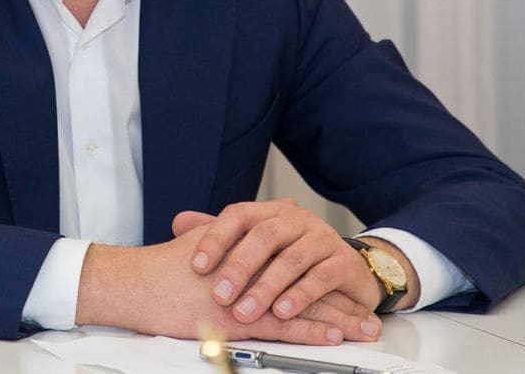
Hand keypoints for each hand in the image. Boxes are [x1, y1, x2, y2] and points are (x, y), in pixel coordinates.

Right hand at [75, 225, 380, 343]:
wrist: (137, 285)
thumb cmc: (161, 270)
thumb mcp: (198, 240)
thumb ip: (226, 231)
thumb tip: (249, 218)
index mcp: (244, 247)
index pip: (291, 259)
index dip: (318, 271)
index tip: (342, 281)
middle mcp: (252, 266)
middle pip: (305, 280)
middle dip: (338, 296)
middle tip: (366, 308)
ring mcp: (247, 292)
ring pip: (302, 305)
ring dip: (336, 317)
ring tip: (364, 327)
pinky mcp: (239, 318)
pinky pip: (284, 324)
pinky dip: (311, 329)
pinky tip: (332, 334)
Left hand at [173, 200, 385, 328]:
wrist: (346, 268)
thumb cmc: (292, 256)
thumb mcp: (255, 244)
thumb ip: (220, 234)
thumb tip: (178, 221)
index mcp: (270, 211)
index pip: (238, 215)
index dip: (216, 239)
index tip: (196, 266)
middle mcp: (296, 219)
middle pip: (264, 236)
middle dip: (239, 267)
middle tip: (218, 295)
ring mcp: (321, 238)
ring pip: (291, 259)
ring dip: (266, 288)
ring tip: (245, 311)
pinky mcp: (342, 262)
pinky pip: (319, 278)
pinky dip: (298, 296)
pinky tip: (281, 312)